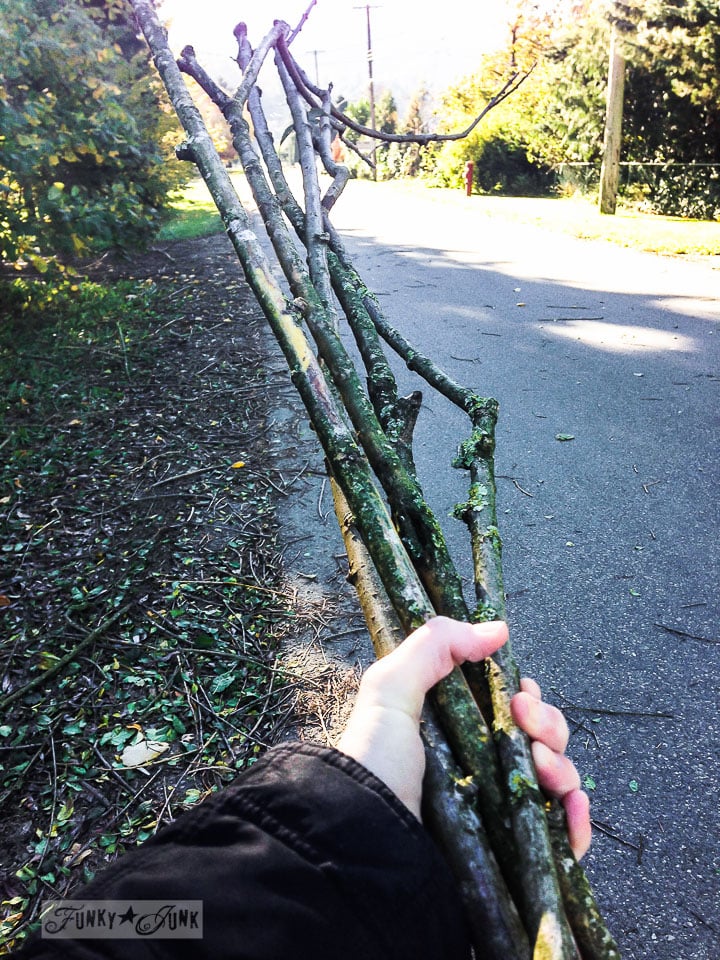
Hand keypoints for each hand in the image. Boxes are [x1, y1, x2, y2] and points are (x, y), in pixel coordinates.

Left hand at [337, 616, 590, 858]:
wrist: (367, 841)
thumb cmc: (374, 762)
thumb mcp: (391, 689)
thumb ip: (435, 645)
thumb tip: (498, 629)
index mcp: (458, 734)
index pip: (511, 711)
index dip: (526, 698)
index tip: (520, 692)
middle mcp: (482, 771)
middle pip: (542, 741)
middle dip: (548, 723)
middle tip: (525, 721)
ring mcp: (501, 815)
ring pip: (557, 782)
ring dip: (563, 765)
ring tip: (542, 765)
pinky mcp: (515, 857)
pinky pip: (564, 838)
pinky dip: (578, 819)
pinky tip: (571, 804)